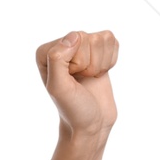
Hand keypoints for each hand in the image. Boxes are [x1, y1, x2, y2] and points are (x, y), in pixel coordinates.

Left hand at [36, 28, 117, 159]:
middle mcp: (62, 45)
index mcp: (46, 52)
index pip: (75, 38)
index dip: (78, 62)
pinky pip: (113, 42)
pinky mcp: (98, 50)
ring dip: (101, 64)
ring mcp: (81, 46)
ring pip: (104, 39)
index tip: (72, 80)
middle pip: (89, 38)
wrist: (91, 124)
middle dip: (90, 64)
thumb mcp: (59, 88)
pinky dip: (110, 62)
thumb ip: (57, 60)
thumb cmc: (73, 109)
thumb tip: (73, 36)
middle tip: (82, 81)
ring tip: (89, 79)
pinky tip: (98, 75)